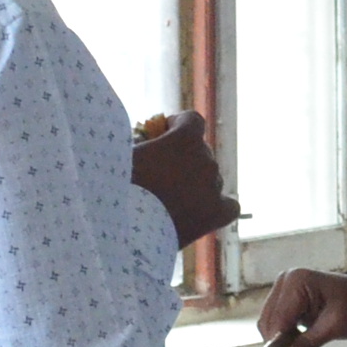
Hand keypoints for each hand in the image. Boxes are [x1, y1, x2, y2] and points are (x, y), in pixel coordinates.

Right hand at [131, 111, 242, 245]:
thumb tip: (148, 145)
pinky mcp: (216, 214)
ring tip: (171, 200)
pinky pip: (230, 206)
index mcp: (185, 139)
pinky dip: (219, 207)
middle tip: (161, 174)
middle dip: (184, 158)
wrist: (122, 226)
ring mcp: (214, 187)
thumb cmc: (116, 185)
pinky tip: (203, 211)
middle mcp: (205, 160)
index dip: (179, 126)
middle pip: (202, 152)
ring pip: (211, 179)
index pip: (193, 120)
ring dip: (196, 183)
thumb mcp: (125, 153)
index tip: (165, 134)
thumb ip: (143, 143)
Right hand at [258, 266, 346, 346]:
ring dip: (279, 342)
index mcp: (298, 281)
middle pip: (269, 320)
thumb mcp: (335, 326)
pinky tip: (295, 345)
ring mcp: (283, 288)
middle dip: (278, 344)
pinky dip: (282, 336)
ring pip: (269, 323)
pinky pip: (275, 322)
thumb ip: (310, 343)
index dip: (278, 343)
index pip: (279, 318)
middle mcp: (285, 280)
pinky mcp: (284, 298)